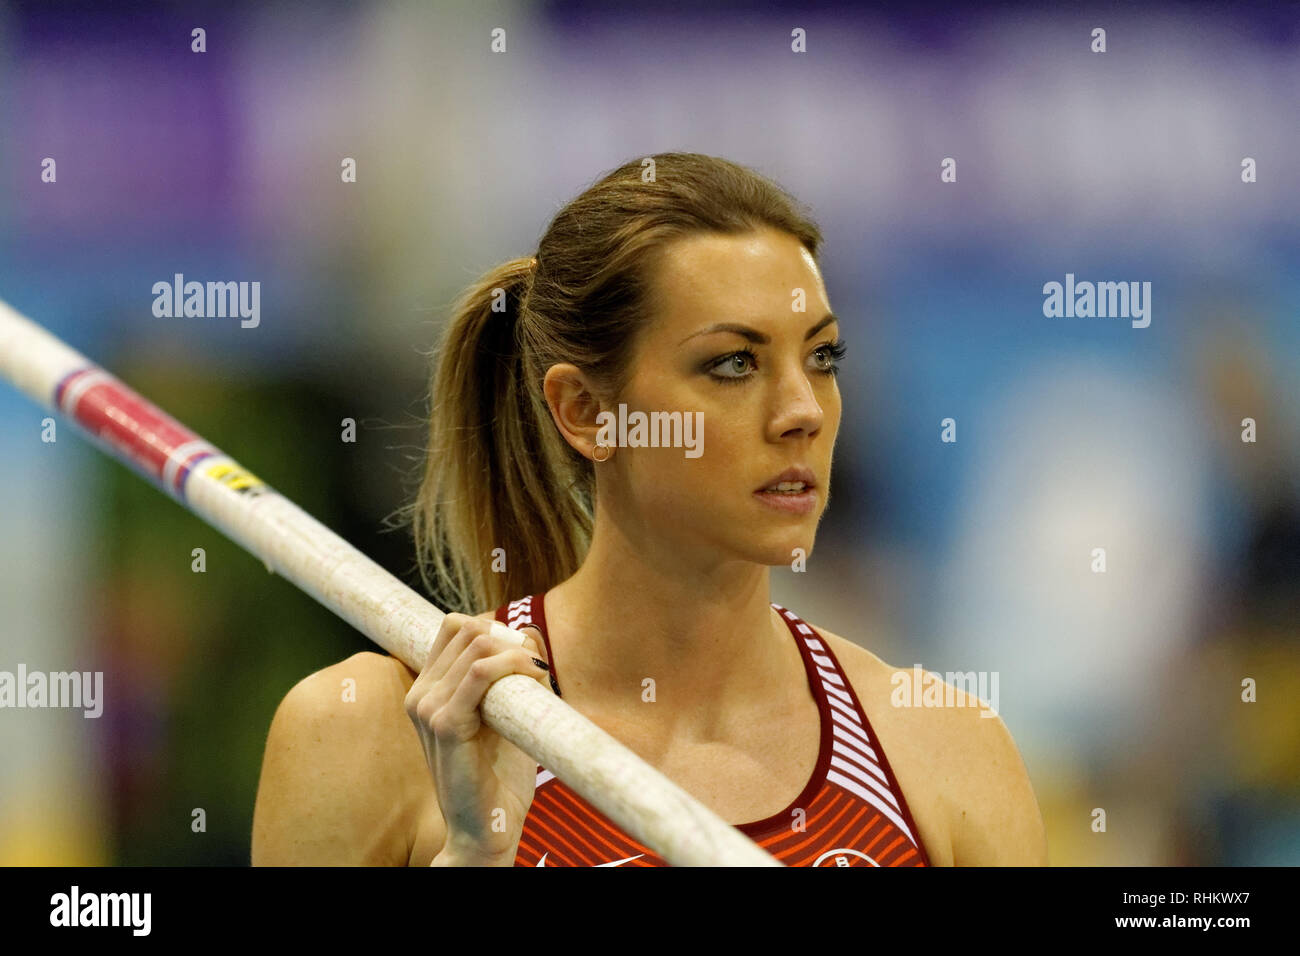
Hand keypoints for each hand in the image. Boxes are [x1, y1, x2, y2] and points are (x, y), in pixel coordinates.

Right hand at [404, 614, 548, 865]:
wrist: (487, 829)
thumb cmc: (498, 777)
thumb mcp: (503, 715)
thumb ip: (510, 677)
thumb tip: (529, 637)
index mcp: (428, 690)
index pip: (453, 626)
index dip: (492, 627)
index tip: (522, 654)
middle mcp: (421, 694)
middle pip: (465, 628)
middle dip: (508, 637)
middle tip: (536, 666)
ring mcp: (428, 707)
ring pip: (475, 644)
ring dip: (516, 651)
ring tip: (539, 674)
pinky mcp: (445, 725)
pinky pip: (479, 673)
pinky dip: (511, 665)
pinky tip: (534, 676)